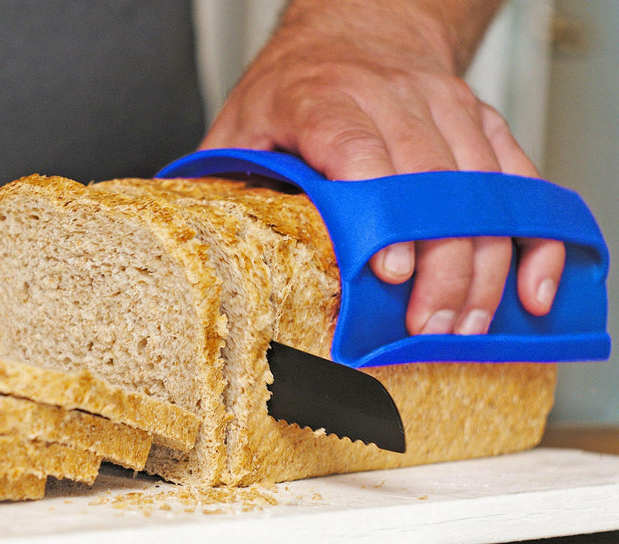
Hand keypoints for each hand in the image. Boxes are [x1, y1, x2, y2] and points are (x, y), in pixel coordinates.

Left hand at [201, 0, 564, 334]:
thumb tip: (197, 246)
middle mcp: (393, 99)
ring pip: (482, 193)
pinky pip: (519, 181)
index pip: (358, 151)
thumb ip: (226, 179)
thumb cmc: (297, 85)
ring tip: (466, 326)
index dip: (381, 213)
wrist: (360, 26)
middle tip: (429, 328)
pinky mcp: (481, 124)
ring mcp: (446, 109)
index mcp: (324, 100)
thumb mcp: (242, 123)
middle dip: (439, 267)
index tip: (389, 273)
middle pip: (433, 186)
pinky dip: (532, 236)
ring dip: (481, 268)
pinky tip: (528, 287)